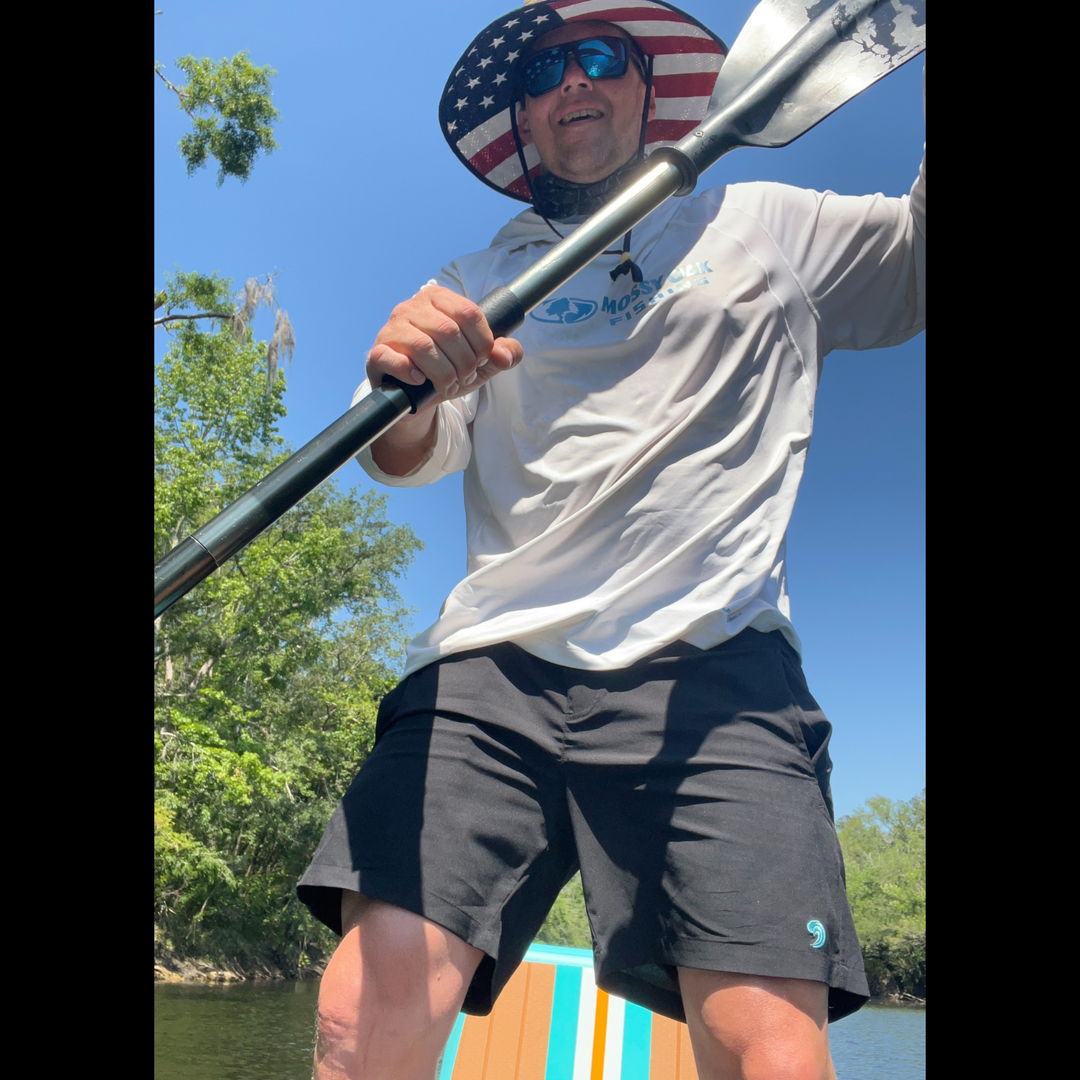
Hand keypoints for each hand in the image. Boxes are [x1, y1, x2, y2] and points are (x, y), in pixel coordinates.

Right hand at [366, 285, 522, 414]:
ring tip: (448, 385)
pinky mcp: (377, 353)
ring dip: (443, 374)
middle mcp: (412, 307)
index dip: (482, 343)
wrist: (416, 397)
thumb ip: (503, 354)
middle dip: (464, 363)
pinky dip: (411, 373)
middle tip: (464, 377)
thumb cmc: (448, 371)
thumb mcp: (482, 364)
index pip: (469, 313)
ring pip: (423, 346)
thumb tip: (506, 354)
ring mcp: (392, 329)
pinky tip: (420, 381)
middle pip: (448, 331)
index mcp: (439, 299)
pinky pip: (392, 359)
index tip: (481, 361)